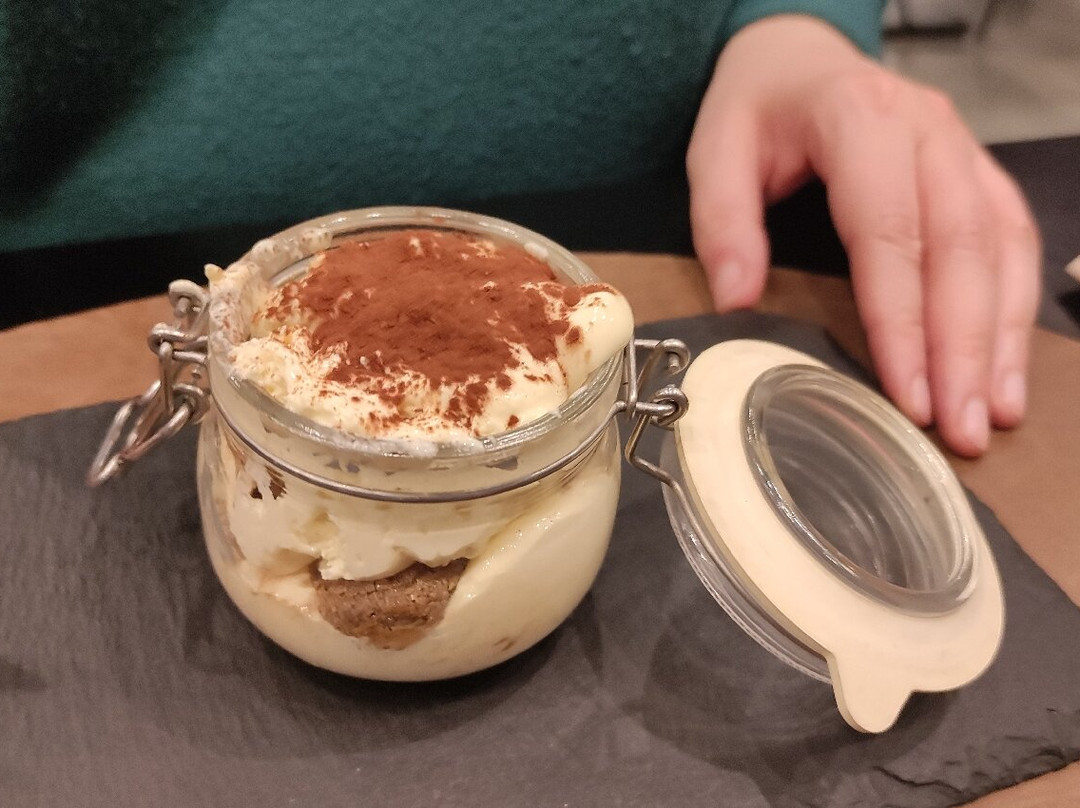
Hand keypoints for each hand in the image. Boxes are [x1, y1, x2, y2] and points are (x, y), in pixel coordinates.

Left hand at [687, 14, 1040, 456]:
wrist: (799, 55)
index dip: (902, 319)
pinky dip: (1015, 307)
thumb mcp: (715, 149)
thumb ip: (722, 221)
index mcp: (859, 118)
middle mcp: (928, 130)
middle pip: (959, 247)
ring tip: (993, 414)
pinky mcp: (976, 172)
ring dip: (1001, 337)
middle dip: (963, 346)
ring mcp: (962, 149)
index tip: (908, 394)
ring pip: (1000, 247)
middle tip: (961, 428)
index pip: (889, 232)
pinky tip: (1006, 367)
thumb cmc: (757, 107)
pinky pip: (1012, 239)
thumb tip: (739, 302)